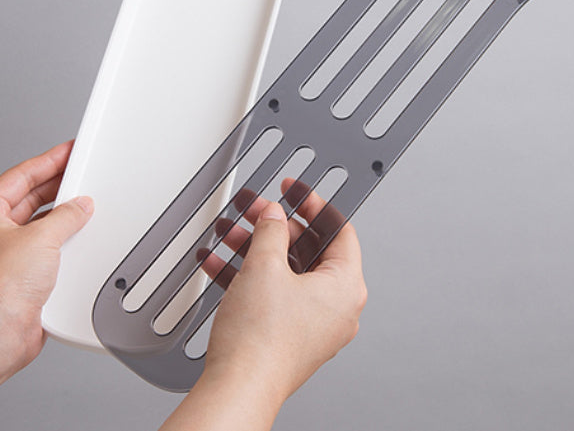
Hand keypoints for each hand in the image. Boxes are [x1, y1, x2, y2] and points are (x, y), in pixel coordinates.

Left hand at [0, 141, 92, 383]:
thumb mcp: (38, 240)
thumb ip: (65, 217)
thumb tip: (79, 206)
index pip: (22, 176)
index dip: (49, 161)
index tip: (70, 150)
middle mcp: (0, 232)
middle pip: (34, 197)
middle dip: (60, 188)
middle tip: (84, 176)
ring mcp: (14, 253)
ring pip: (46, 224)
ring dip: (67, 217)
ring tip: (88, 208)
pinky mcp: (30, 275)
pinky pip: (55, 249)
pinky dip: (70, 242)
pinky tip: (83, 239)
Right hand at [204, 180, 366, 400]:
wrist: (238, 389)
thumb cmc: (262, 340)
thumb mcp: (265, 266)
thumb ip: (271, 231)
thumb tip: (275, 215)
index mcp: (346, 286)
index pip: (338, 230)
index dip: (313, 205)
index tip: (294, 191)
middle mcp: (336, 307)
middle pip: (308, 250)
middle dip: (275, 228)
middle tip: (256, 213)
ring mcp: (314, 323)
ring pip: (286, 272)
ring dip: (256, 249)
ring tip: (231, 234)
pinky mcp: (291, 334)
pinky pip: (274, 294)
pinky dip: (250, 276)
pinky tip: (221, 264)